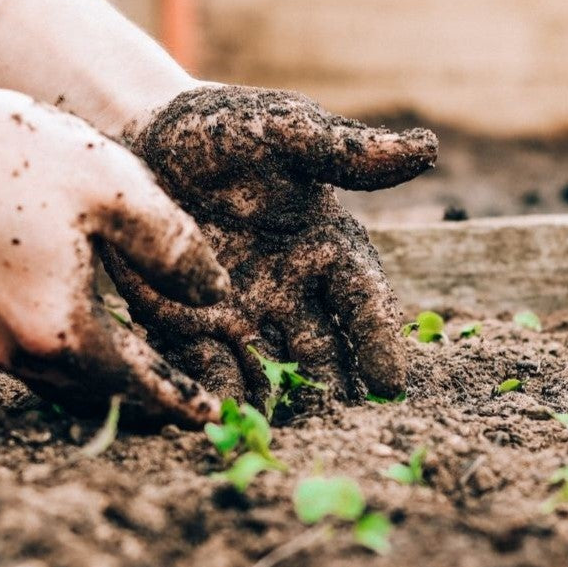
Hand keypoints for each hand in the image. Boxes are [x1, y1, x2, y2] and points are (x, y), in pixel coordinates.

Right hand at [0, 84, 229, 424]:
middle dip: (148, 401)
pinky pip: (36, 361)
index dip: (180, 399)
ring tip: (152, 376)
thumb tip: (216, 296)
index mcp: (60, 329)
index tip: (213, 418)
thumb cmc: (15, 155)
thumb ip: (175, 250)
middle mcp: (17, 350)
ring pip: (64, 383)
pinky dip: (76, 363)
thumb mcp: (117, 191)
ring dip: (110, 386)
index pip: (138, 384)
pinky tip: (97, 339)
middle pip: (100, 395)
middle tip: (190, 402)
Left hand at [104, 85, 436, 403]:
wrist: (140, 135)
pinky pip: (209, 369)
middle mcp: (293, 291)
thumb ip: (344, 151)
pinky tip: (220, 420)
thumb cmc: (223, 128)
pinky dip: (218, 394)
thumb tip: (427, 148)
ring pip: (272, 372)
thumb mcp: (284, 130)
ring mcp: (243, 315)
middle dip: (334, 392)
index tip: (390, 383)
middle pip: (325, 353)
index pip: (364, 303)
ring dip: (280, 405)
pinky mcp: (190, 327)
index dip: (379, 341)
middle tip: (341, 430)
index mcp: (328, 248)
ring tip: (282, 438)